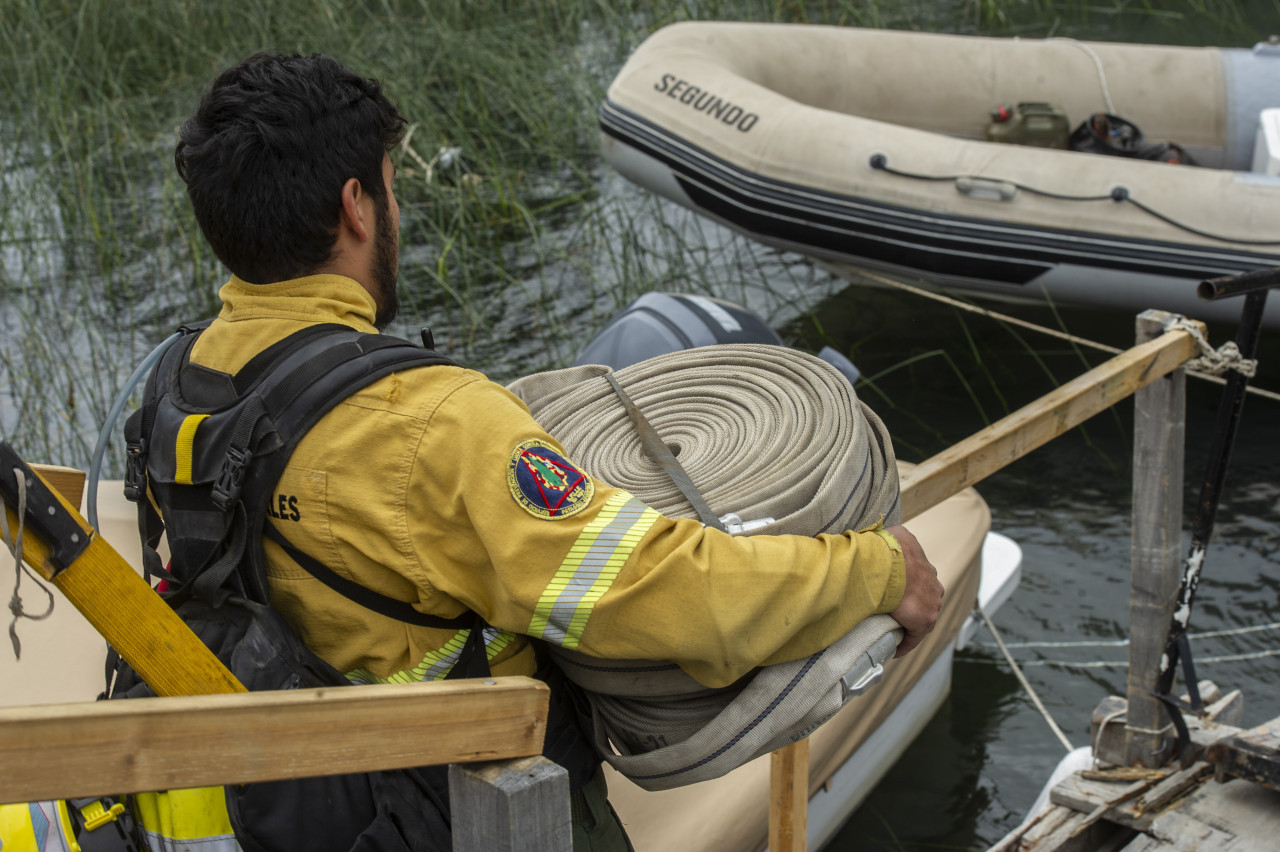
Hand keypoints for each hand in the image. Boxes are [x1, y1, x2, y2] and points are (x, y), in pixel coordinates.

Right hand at [885, 524, 943, 657]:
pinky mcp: (924, 619)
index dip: (912, 591)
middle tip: (895, 615)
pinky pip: (914, 636)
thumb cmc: (890, 547)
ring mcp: (932, 603)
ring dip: (909, 625)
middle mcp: (934, 586)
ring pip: (921, 619)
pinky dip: (905, 643)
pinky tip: (894, 649)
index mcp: (928, 568)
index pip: (923, 583)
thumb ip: (896, 535)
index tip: (899, 598)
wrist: (890, 562)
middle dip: (913, 609)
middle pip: (925, 602)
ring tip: (893, 631)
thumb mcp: (896, 533)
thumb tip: (889, 534)